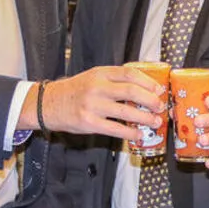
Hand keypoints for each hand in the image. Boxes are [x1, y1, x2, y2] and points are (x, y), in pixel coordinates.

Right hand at [27, 66, 165, 139]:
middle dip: (151, 100)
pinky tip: (138, 134)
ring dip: (144, 118)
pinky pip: (115, 129)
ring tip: (154, 121)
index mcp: (100, 73)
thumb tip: (142, 89)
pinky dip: (130, 133)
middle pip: (131, 91)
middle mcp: (97, 87)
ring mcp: (93, 105)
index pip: (129, 73)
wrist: (48, 104)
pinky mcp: (89, 122)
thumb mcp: (93, 77)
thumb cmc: (74, 91)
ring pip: (126, 111)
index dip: (148, 82)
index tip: (159, 89)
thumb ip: (113, 80)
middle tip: (160, 106)